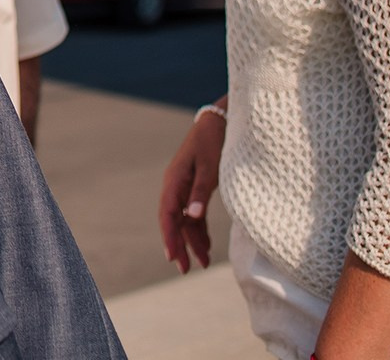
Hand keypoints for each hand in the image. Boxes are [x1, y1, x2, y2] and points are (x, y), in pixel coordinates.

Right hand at [158, 104, 225, 271]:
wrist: (220, 121)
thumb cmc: (214, 141)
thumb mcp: (209, 166)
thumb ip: (200, 192)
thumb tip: (191, 217)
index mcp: (174, 180)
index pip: (168, 214)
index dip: (170, 236)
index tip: (174, 257)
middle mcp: (176, 185)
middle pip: (173, 220)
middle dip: (178, 245)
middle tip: (184, 269)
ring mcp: (185, 187)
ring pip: (184, 220)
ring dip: (191, 240)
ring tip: (203, 263)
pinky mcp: (195, 187)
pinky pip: (193, 214)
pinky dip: (199, 230)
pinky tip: (207, 245)